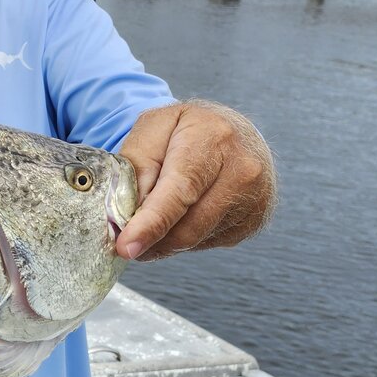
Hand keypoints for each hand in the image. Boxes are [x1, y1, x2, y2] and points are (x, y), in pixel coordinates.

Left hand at [116, 100, 275, 260]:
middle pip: (187, 225)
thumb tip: (126, 214)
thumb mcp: (151, 130)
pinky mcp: (254, 221)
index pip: (180, 189)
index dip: (152, 222)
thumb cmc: (185, 130)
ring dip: (163, 240)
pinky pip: (205, 243)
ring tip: (149, 220)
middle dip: (149, 238)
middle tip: (122, 239)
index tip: (126, 247)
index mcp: (213, 137)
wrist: (232, 131)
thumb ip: (135, 166)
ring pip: (194, 240)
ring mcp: (254, 198)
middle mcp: (243, 168)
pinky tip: (181, 214)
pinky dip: (183, 238)